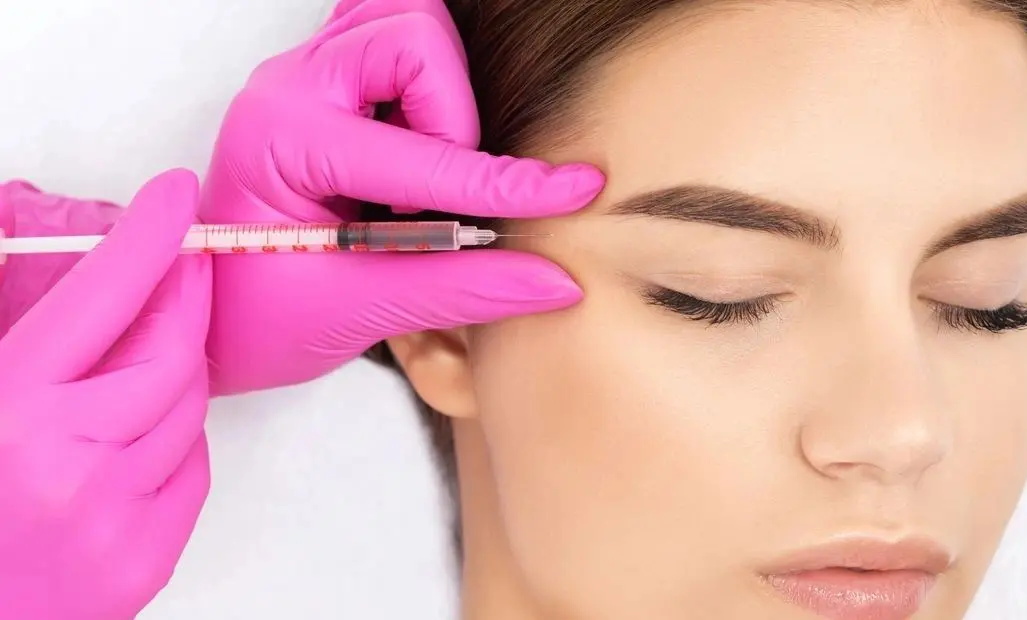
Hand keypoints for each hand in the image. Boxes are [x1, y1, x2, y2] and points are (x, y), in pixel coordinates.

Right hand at [0, 171, 211, 619]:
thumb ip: (6, 330)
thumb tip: (39, 257)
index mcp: (6, 415)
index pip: (102, 297)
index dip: (147, 236)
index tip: (174, 196)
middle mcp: (69, 467)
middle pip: (169, 350)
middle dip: (182, 292)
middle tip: (182, 258)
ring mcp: (115, 522)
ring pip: (188, 408)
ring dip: (173, 366)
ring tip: (143, 350)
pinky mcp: (142, 564)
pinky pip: (190, 470)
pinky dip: (174, 437)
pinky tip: (135, 428)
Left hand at [201, 0, 604, 394]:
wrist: (206, 315)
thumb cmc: (257, 317)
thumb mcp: (358, 312)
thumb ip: (462, 289)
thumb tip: (556, 281)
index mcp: (285, 139)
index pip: (427, 155)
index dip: (509, 182)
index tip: (577, 189)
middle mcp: (291, 86)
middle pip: (415, 37)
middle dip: (454, 120)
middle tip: (434, 199)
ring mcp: (308, 74)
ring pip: (409, 23)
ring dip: (441, 93)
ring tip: (423, 171)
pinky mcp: (327, 79)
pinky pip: (391, 33)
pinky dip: (426, 75)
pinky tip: (422, 135)